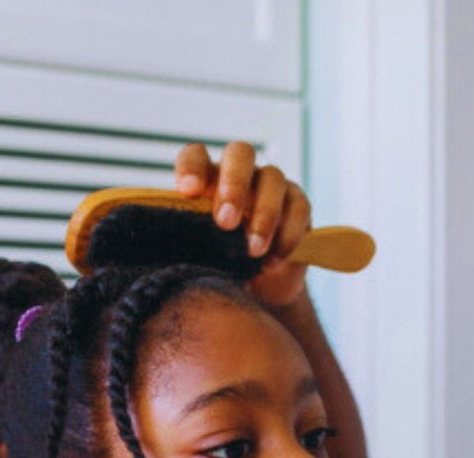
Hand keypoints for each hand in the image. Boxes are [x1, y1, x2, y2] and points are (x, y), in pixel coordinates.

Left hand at [174, 141, 311, 307]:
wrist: (260, 288)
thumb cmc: (222, 265)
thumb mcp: (201, 253)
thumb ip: (191, 238)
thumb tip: (175, 242)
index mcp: (207, 180)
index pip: (196, 155)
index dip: (191, 166)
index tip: (188, 190)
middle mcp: (240, 175)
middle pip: (240, 154)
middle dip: (234, 185)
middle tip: (226, 222)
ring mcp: (271, 185)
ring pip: (273, 178)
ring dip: (264, 215)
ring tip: (253, 250)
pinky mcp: (297, 204)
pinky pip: (298, 207)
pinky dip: (287, 234)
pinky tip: (273, 260)